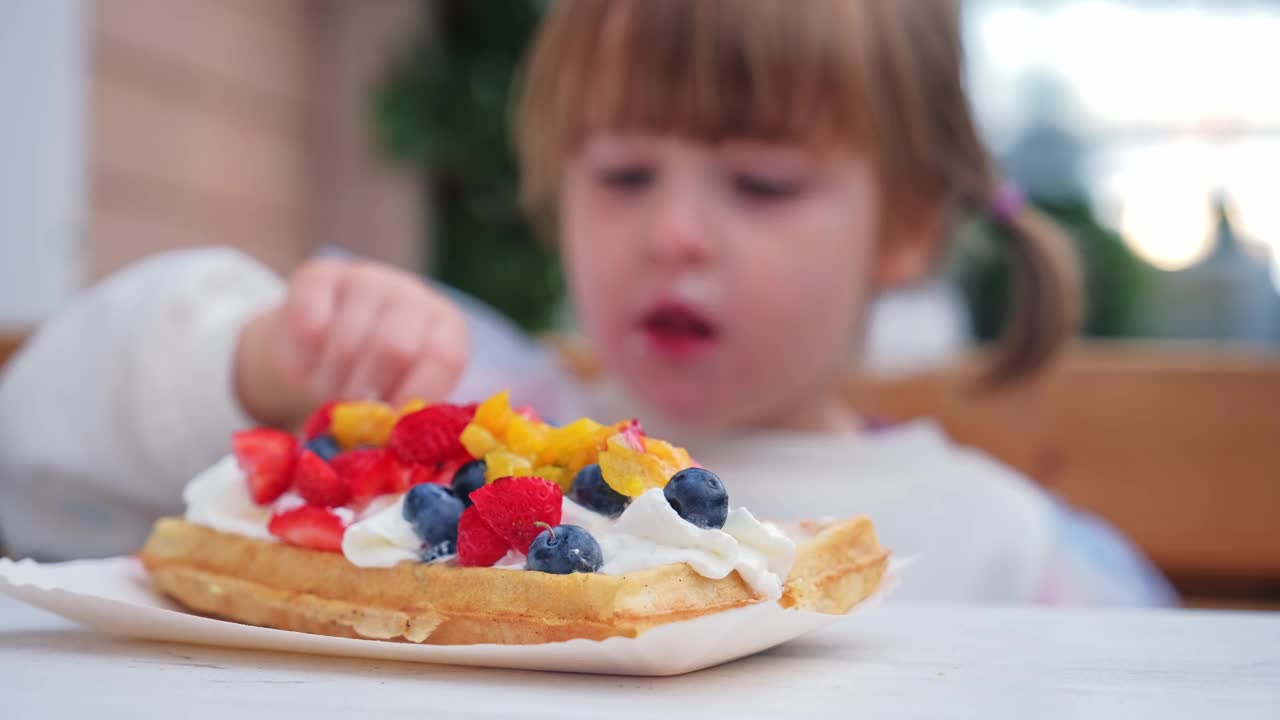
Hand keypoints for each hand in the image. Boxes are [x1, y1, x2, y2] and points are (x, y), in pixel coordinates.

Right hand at [235, 258, 467, 427]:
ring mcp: (367, 277)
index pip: (443, 357)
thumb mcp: (401, 391)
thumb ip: (407, 415)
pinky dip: (301, 360)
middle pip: (393, 348)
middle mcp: (412, 293)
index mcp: (445, 325)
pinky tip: (304, 370)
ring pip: (347, 339)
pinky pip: (308, 323)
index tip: (388, 429)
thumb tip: (398, 452)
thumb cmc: (376, 377)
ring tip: (324, 396)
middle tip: (347, 417)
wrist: (325, 334)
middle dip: (365, 394)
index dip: (413, 397)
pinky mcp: (319, 274)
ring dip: (329, 382)